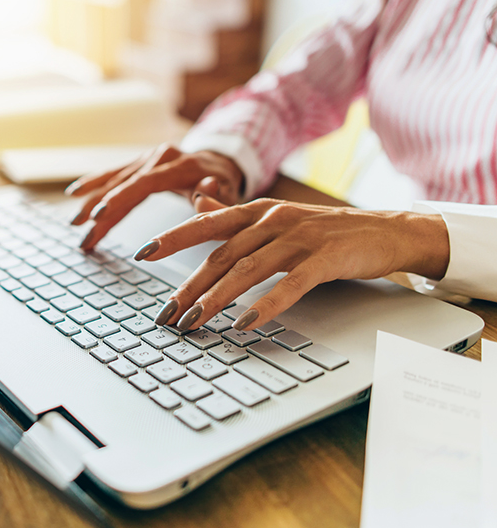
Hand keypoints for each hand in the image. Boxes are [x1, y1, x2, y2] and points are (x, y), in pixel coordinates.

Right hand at [65, 144, 243, 249]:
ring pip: (114, 179)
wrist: (224, 160)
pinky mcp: (141, 162)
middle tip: (82, 230)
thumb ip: (219, 198)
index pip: (144, 182)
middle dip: (100, 207)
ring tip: (75, 222)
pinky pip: (114, 173)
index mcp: (180, 165)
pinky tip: (75, 194)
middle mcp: (160, 157)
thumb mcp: (230, 195)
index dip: (120, 198)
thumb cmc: (226, 183)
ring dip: (91, 200)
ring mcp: (148, 158)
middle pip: (123, 183)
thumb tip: (206, 190)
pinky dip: (94, 183)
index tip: (100, 214)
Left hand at [136, 195, 450, 331]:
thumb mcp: (275, 217)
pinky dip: (266, 304)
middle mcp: (273, 220)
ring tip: (194, 322)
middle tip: (166, 313)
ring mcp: (299, 237)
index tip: (142, 252)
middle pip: (221, 253)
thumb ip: (233, 214)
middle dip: (189, 285)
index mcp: (258, 211)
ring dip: (217, 298)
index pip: (206, 223)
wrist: (385, 230)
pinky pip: (290, 284)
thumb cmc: (325, 229)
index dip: (173, 236)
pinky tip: (245, 323)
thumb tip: (196, 204)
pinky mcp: (324, 258)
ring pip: (248, 269)